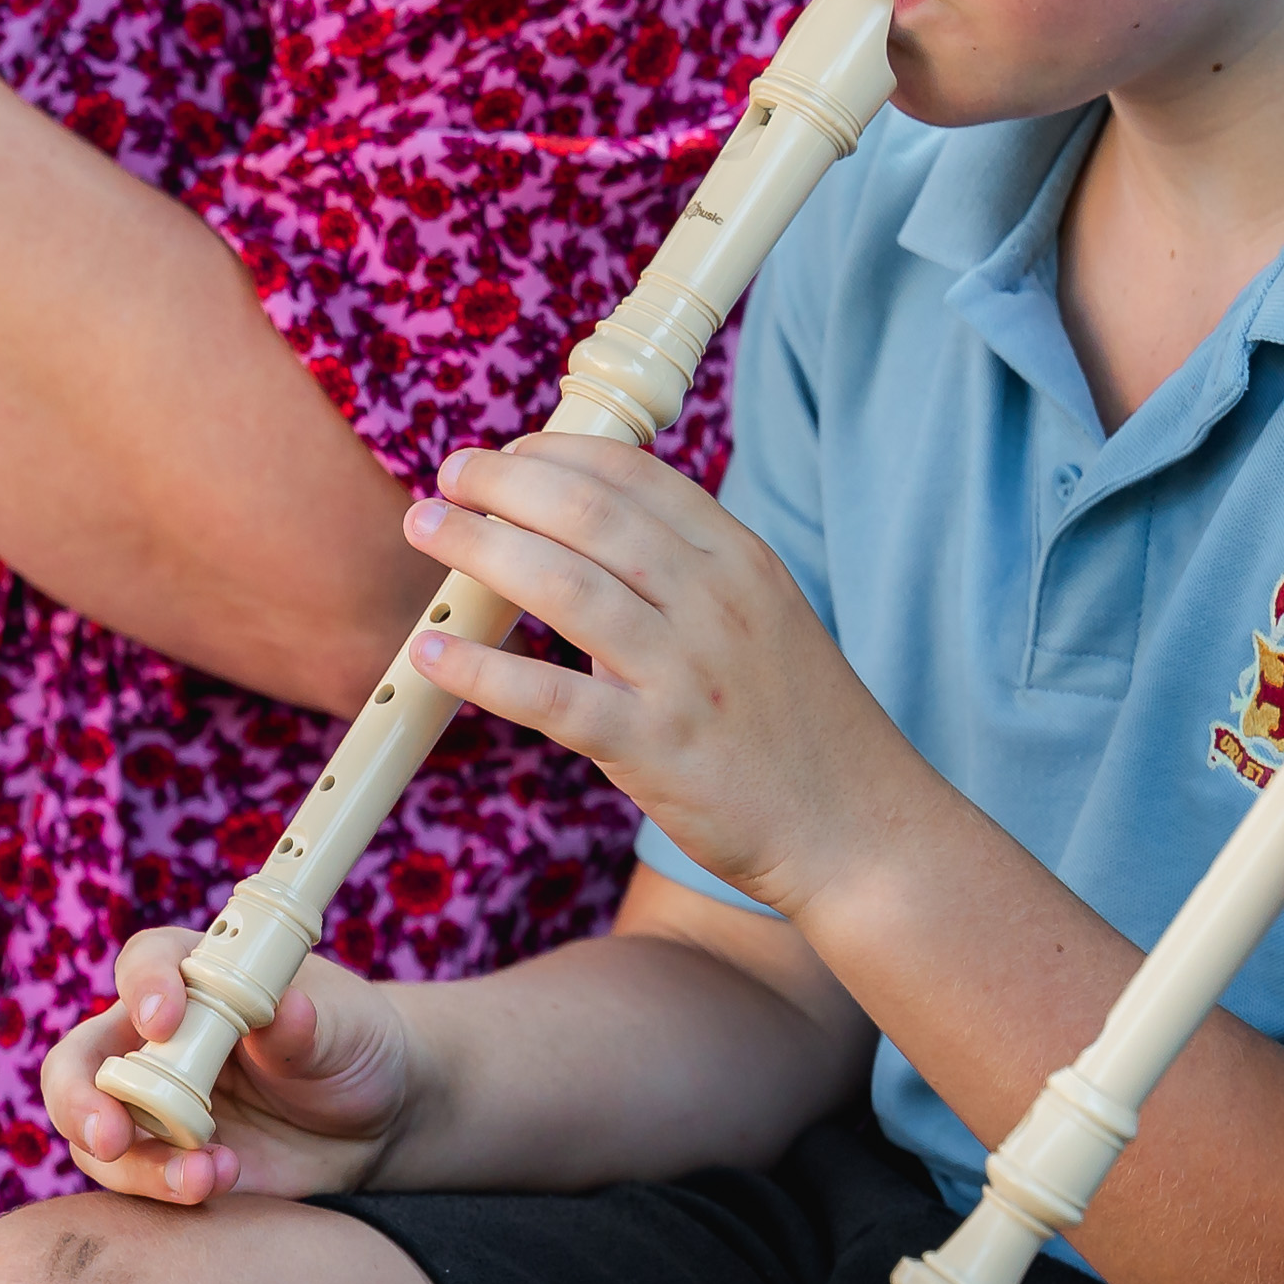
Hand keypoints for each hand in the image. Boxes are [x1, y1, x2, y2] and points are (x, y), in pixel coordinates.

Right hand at [40, 925, 424, 1205]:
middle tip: (110, 1135)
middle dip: (79, 1098)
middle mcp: (156, 1039)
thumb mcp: (345, 1027)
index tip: (164, 1021)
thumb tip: (286, 1012)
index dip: (145, 986)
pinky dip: (163, 1188)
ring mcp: (154, 1105)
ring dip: (134, 1163)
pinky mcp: (166, 1161)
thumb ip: (306, 1025)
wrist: (372, 1119)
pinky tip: (218, 1182)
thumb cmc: (351, 1044)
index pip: (147, 963)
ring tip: (201, 1176)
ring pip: (96, 1133)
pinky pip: (135, 1180)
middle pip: (79, 1059)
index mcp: (196, 975)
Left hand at [397, 435, 931, 916]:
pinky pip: (549, 698)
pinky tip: (431, 653)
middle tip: (447, 476)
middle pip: (587, 511)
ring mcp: (686, 675)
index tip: (503, 452)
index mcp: (741, 561)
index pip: (634, 475)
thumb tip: (584, 546)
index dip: (554, 452)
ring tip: (424, 529)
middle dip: (502, 482)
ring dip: (478, 547)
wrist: (858, 830)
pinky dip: (480, 669)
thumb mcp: (765, 620)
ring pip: (561, 584)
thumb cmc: (800, 727)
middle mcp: (715, 603)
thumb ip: (687, 578)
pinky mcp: (656, 749)